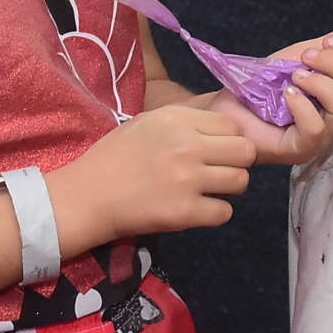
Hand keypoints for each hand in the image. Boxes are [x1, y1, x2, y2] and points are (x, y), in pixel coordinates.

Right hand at [51, 103, 255, 242]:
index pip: (232, 126)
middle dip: (237, 163)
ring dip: (228, 189)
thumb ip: (186, 124)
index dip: (228, 140)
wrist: (85, 197)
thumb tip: (224, 131)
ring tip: (206, 191)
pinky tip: (196, 210)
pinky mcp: (185, 212)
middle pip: (246, 151)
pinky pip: (225, 212)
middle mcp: (187, 145)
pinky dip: (214, 214)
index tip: (215, 151)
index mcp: (177, 119)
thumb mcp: (148, 123)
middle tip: (218, 172)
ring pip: (241, 181)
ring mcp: (188, 179)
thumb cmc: (114, 157)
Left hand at [201, 25, 332, 165]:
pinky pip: (316, 129)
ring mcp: (323, 138)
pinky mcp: (301, 150)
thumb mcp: (302, 56)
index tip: (325, 42)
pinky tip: (285, 94)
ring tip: (295, 76)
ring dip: (321, 82)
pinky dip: (301, 104)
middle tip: (306, 58)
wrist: (227, 105)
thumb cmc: (264, 85)